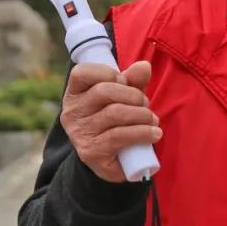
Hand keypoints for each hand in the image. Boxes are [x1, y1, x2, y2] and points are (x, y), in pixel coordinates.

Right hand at [60, 61, 160, 182]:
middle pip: (104, 91)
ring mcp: (79, 133)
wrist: (112, 159)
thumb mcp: (125, 97)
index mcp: (75, 93)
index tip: (125, 82)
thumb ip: (133, 80)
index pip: (82, 72)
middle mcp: (72, 112)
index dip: (109, 73)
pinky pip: (119, 136)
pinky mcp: (90, 152)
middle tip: (145, 104)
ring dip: (142, 115)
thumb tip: (144, 66)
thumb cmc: (118, 120)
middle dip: (133, 95)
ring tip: (152, 120)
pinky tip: (154, 134)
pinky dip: (142, 132)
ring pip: (115, 113)